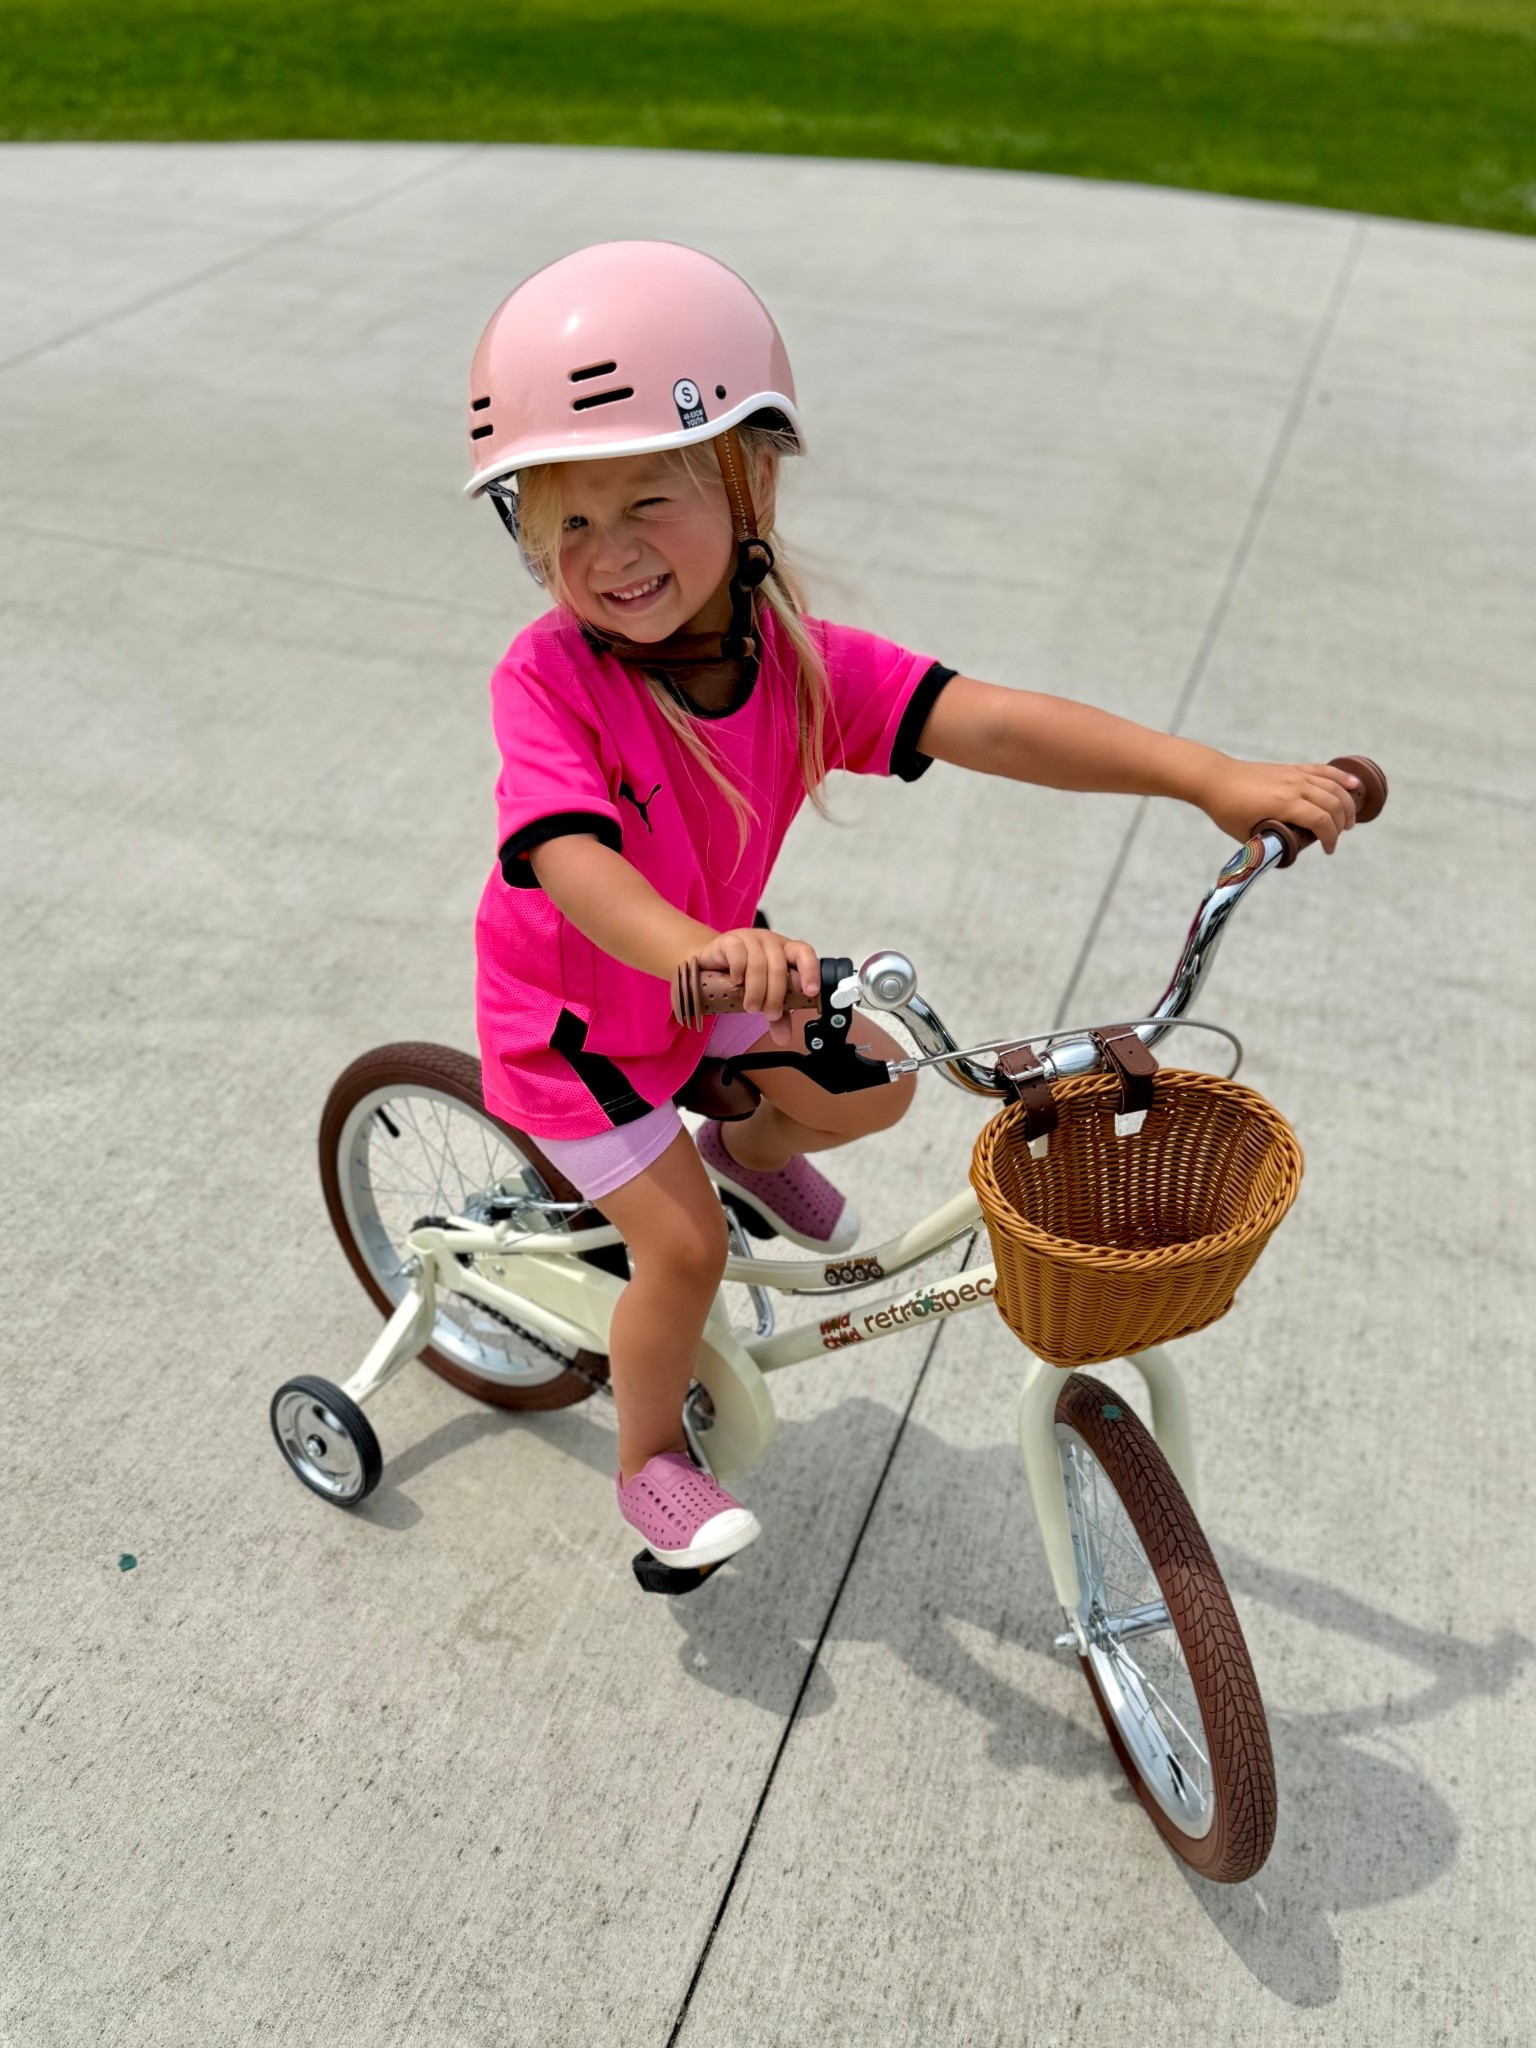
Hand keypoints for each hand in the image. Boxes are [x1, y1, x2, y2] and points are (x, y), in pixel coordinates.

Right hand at [692, 926, 819, 1044]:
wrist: (710, 963)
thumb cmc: (743, 977)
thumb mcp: (764, 996)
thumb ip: (777, 1015)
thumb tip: (783, 1039)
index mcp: (786, 951)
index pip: (805, 953)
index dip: (810, 971)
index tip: (810, 992)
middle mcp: (771, 942)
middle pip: (779, 967)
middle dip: (775, 996)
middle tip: (769, 1014)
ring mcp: (750, 938)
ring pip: (759, 964)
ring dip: (756, 990)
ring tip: (750, 1007)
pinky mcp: (730, 940)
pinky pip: (738, 955)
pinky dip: (738, 971)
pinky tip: (736, 982)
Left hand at [1193, 756, 1359, 853]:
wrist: (1215, 779)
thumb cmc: (1227, 808)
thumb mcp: (1247, 835)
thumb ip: (1269, 844)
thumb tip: (1287, 855)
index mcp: (1283, 804)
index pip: (1320, 822)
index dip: (1330, 838)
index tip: (1328, 850)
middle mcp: (1294, 787)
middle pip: (1332, 804)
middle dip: (1341, 824)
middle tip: (1338, 837)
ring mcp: (1294, 775)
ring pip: (1333, 787)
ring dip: (1346, 804)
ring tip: (1348, 820)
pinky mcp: (1292, 768)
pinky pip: (1323, 770)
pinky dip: (1341, 778)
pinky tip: (1354, 785)